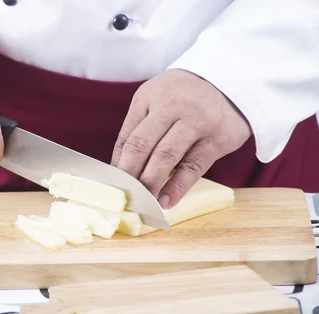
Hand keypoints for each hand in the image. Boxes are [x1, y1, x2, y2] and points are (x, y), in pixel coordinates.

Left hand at [111, 69, 251, 207]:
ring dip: (151, 182)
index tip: (112, 186)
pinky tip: (167, 201)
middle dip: (129, 174)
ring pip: (166, 156)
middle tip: (123, 197)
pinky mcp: (217, 139)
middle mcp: (171, 107)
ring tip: (143, 202)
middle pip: (142, 145)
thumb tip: (119, 169)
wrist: (230, 81)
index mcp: (149, 98)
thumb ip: (138, 130)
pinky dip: (178, 186)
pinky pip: (193, 166)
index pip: (128, 137)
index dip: (117, 165)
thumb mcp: (155, 101)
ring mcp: (196, 122)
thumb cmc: (183, 97)